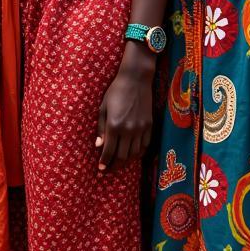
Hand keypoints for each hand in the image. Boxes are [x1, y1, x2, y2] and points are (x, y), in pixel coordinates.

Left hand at [96, 55, 153, 172]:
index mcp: (114, 125)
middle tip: (109, 170)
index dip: (105, 162)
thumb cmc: (115, 91)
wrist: (135, 80)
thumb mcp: (103, 108)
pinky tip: (132, 156)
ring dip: (126, 162)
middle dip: (114, 166)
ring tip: (119, 164)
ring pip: (134, 154)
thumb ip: (101, 128)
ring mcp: (141, 129)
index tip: (101, 169)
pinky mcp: (150, 127)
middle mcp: (128, 130)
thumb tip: (99, 146)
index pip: (109, 150)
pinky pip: (144, 147)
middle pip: (122, 156)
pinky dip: (138, 154)